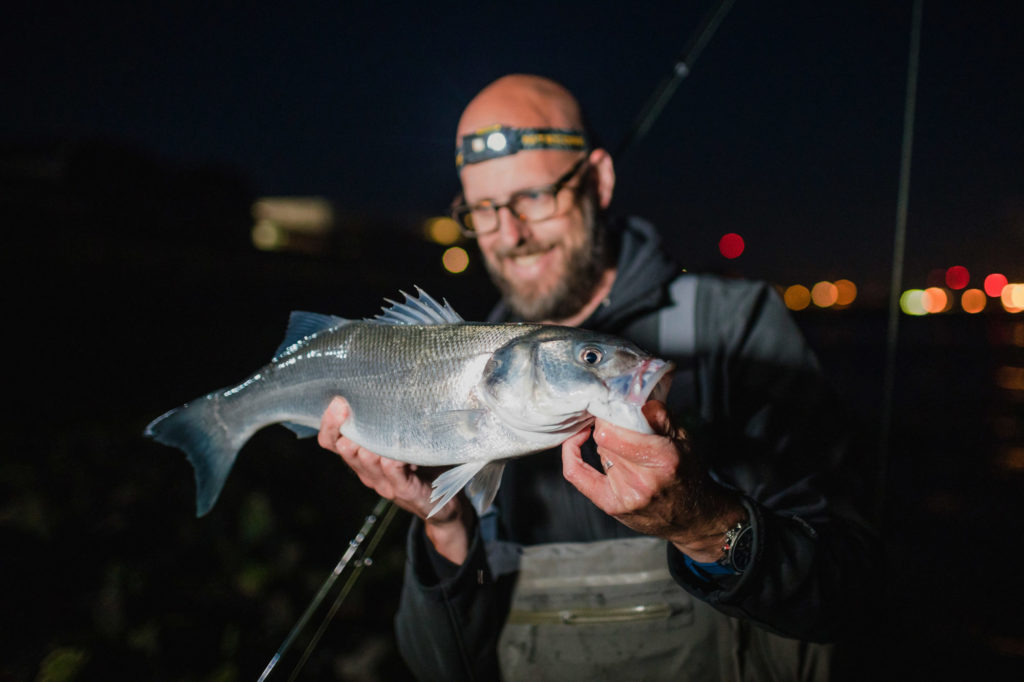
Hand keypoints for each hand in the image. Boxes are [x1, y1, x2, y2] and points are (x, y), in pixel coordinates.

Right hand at [318, 397, 471, 563]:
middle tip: (355, 403)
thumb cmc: (427, 466)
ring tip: (383, 417)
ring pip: (366, 457)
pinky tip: (402, 441)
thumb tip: (395, 387)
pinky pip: (391, 468)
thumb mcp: (404, 442)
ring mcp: (383, 483)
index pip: (331, 442)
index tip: (337, 401)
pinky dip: (393, 453)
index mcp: (362, 459)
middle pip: (344, 448)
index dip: (328, 424)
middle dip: (347, 424)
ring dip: (372, 436)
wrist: (445, 506)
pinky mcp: (403, 490)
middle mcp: (367, 472)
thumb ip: (394, 424)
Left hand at [561, 400, 745, 561]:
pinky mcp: (612, 506)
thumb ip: (659, 416)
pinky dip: (573, 453)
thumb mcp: (684, 440)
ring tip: (628, 449)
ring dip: (608, 445)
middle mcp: (643, 480)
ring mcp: (626, 496)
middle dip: (611, 428)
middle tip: (621, 425)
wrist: (693, 518)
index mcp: (663, 459)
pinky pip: (577, 474)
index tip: (616, 409)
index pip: (612, 432)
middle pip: (604, 440)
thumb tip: (631, 398)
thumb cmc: (689, 474)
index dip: (610, 417)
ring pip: (600, 452)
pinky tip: (578, 439)